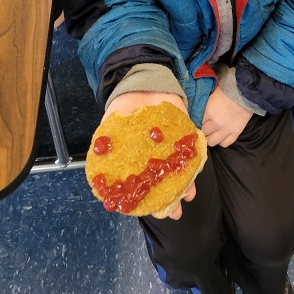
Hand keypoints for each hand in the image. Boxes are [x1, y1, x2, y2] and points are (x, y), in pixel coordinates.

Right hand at [102, 90, 195, 219]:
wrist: (143, 81)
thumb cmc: (124, 104)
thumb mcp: (111, 124)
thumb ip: (106, 143)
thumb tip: (98, 165)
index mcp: (133, 159)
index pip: (138, 185)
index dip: (143, 201)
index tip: (146, 211)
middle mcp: (152, 157)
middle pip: (161, 182)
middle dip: (168, 198)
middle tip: (174, 212)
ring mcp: (169, 147)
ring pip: (177, 171)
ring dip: (183, 185)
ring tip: (188, 197)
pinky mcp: (183, 136)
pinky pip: (190, 152)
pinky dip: (194, 163)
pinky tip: (195, 172)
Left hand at [202, 87, 252, 147]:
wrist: (246, 93)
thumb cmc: (227, 92)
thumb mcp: (212, 97)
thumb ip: (204, 108)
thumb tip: (195, 116)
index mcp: (209, 111)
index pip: (196, 123)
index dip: (196, 123)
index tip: (197, 122)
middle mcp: (216, 122)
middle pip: (203, 133)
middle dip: (203, 130)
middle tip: (204, 127)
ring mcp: (226, 129)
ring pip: (212, 142)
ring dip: (210, 138)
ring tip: (211, 133)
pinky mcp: (236, 133)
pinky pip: (224, 144)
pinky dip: (221, 141)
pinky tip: (221, 135)